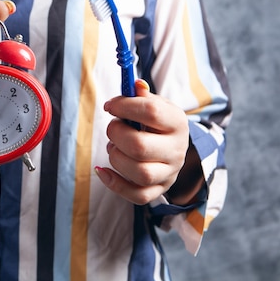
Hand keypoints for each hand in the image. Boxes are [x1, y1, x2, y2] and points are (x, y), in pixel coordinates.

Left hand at [95, 80, 198, 205]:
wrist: (174, 147)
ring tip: (113, 146)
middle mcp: (176, 150)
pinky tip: (102, 170)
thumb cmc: (158, 124)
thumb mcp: (157, 105)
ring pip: (139, 172)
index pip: (151, 112)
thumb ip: (143, 96)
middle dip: (116, 134)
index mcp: (177, 123)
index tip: (110, 106)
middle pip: (140, 146)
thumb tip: (134, 84)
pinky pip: (137, 195)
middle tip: (113, 128)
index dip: (124, 106)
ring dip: (116, 157)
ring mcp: (169, 173)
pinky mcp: (158, 190)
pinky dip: (114, 184)